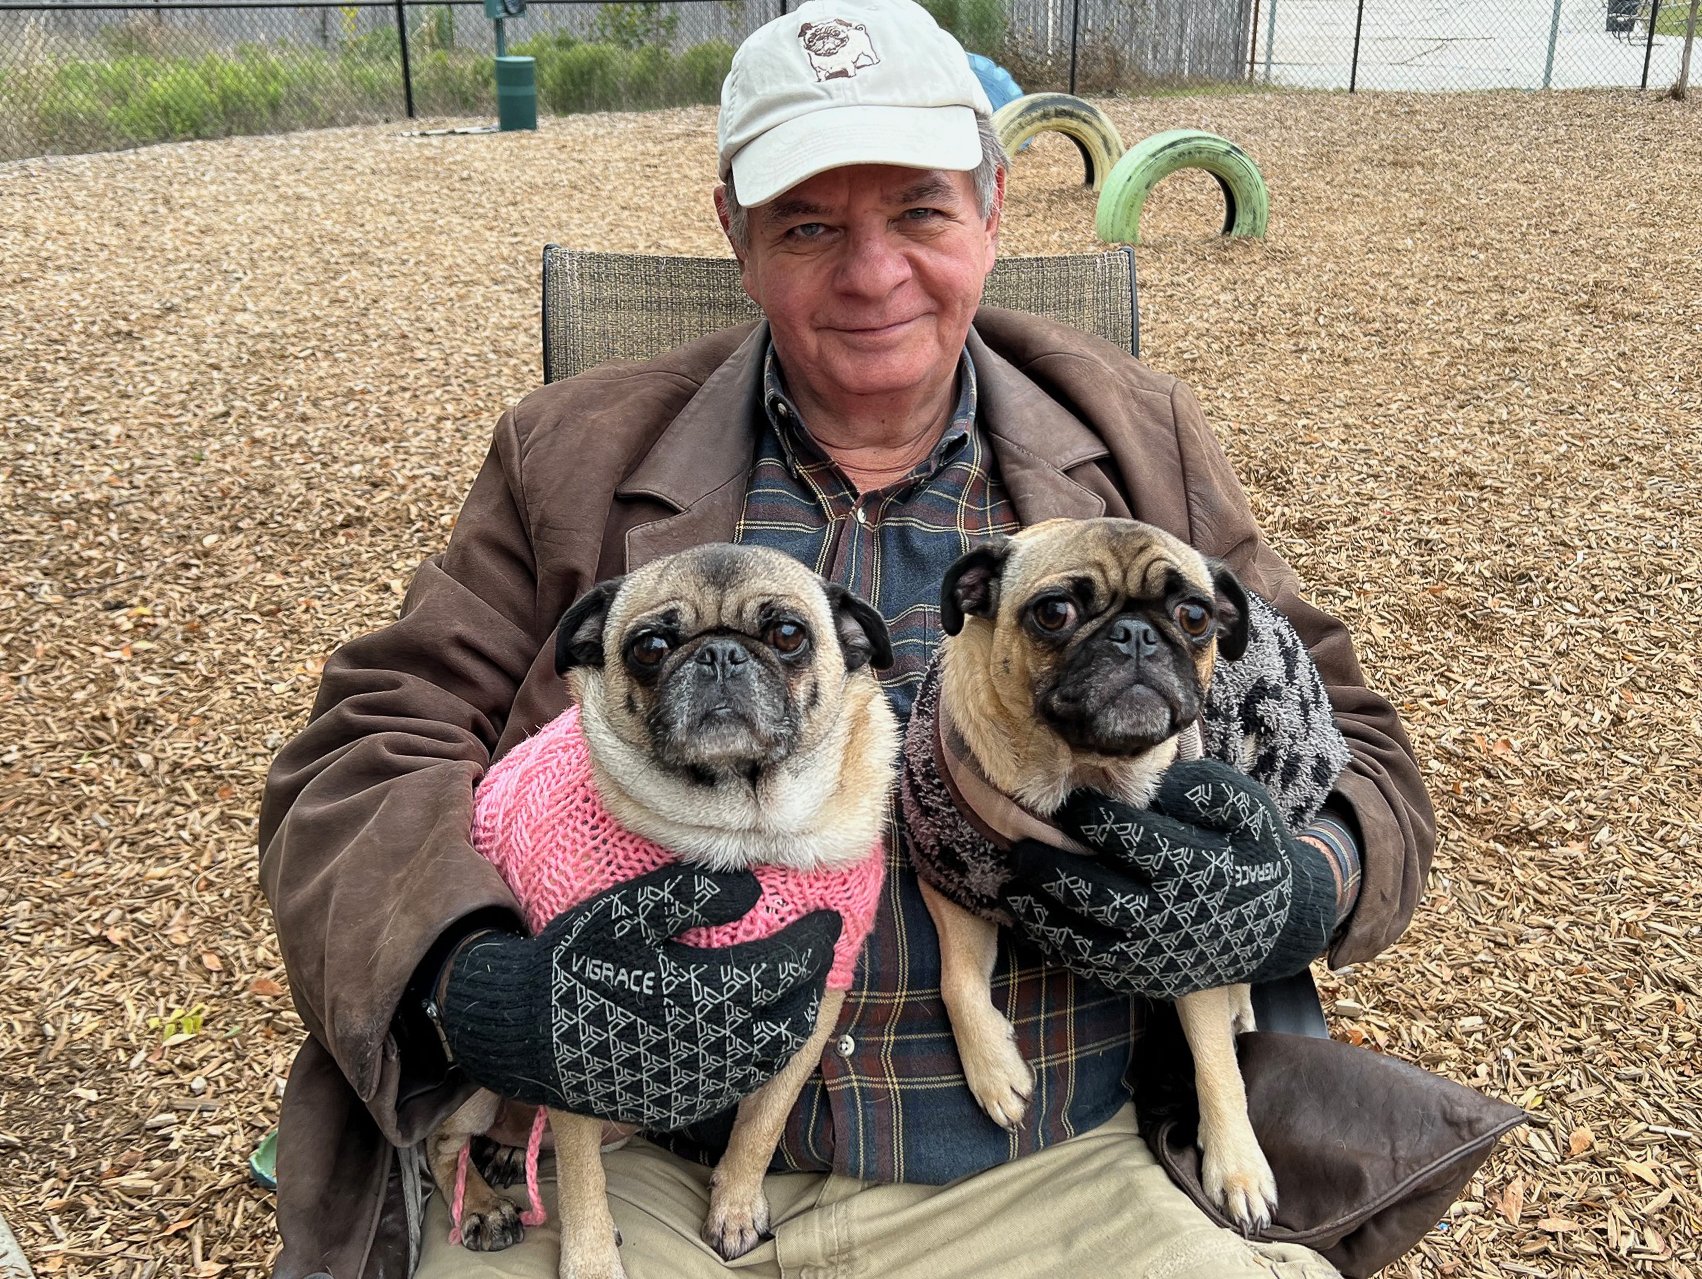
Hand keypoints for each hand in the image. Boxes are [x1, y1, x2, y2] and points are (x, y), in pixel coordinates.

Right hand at [436, 865, 840, 1128]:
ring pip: (768, 1061)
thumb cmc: (571, 962)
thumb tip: (753, 889)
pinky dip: (757, 1058)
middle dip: (811, 989)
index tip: (830, 920)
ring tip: (794, 995)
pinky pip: (735, 1086)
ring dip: (790, 1026)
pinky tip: (751, 1033)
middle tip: (817, 959)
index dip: (814, 943)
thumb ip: (692, 894)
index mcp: (702, 994)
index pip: (783, 969)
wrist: (517, 1034)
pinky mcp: (675, 1107)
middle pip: (790, 1022)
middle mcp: (708, 1048)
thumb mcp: (626, 912)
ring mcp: (693, 1085)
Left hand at [1001, 759, 1336, 998]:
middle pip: (1095, 891)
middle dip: (1050, 867)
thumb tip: (1145, 780)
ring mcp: (1156, 953)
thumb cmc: (1253, 849)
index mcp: (1194, 864)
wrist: (1281, 925)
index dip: (1091, 819)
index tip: (1070, 804)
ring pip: (1085, 937)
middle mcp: (1171, 913)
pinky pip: (1092, 968)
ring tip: (1015, 887)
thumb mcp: (1240, 805)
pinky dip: (1057, 947)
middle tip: (1020, 846)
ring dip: (1043, 912)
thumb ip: (1194, 787)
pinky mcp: (1147, 978)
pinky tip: (1034, 922)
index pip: (1128, 839)